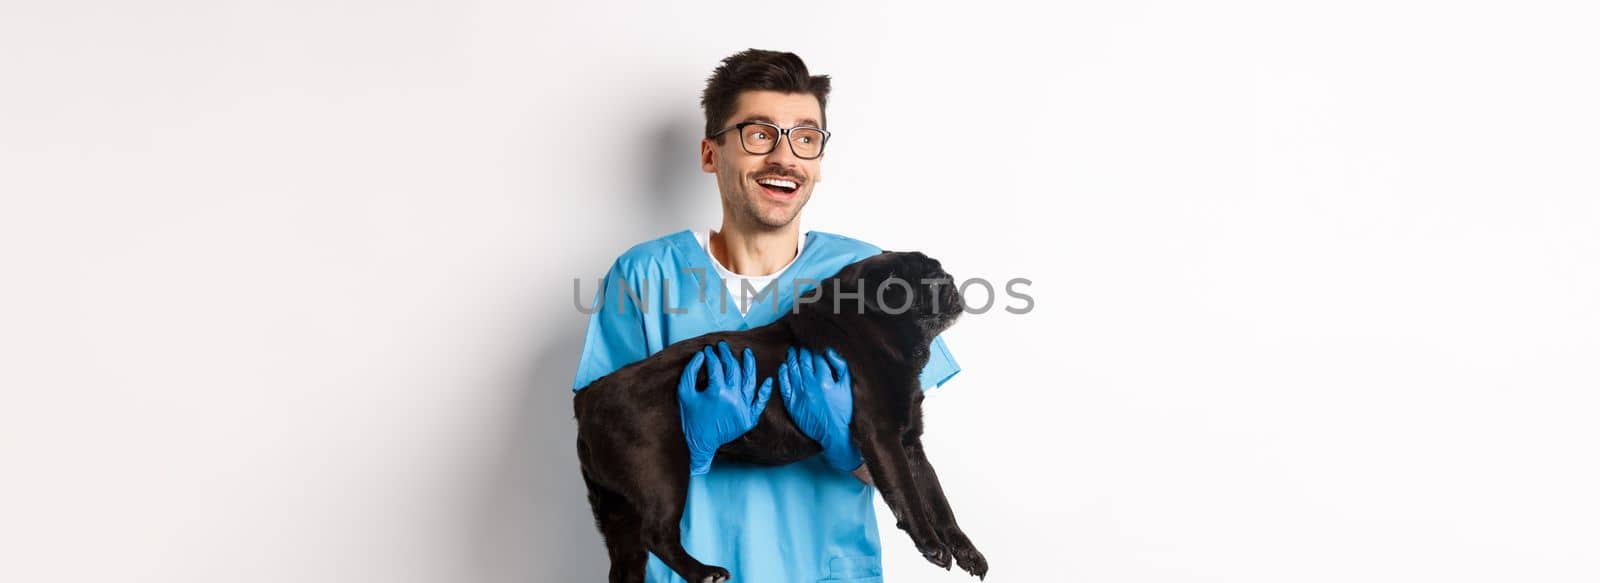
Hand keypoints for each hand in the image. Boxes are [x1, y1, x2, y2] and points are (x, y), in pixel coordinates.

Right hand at [678, 341, 773, 475]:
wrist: (700, 443)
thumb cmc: (690, 418)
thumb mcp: (684, 393)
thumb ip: (690, 372)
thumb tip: (700, 355)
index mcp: (716, 391)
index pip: (716, 366)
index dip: (711, 355)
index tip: (708, 350)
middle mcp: (733, 398)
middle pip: (734, 369)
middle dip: (727, 355)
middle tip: (723, 346)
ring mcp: (743, 408)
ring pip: (750, 381)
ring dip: (750, 364)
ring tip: (747, 352)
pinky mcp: (749, 418)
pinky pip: (760, 402)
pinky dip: (765, 392)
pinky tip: (768, 380)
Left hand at [777, 346, 862, 471]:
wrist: (832, 433)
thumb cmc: (843, 410)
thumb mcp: (847, 387)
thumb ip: (840, 367)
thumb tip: (829, 352)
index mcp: (824, 380)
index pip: (816, 358)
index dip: (814, 350)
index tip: (812, 345)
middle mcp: (809, 385)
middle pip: (803, 362)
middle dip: (802, 352)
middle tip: (800, 345)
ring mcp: (798, 394)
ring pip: (792, 370)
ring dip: (791, 358)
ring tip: (791, 351)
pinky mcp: (791, 403)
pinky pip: (783, 384)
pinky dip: (782, 374)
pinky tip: (783, 366)